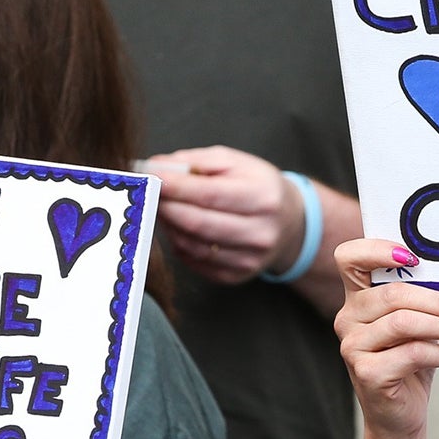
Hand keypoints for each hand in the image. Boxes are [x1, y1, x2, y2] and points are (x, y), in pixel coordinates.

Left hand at [144, 146, 306, 283]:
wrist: (289, 224)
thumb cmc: (257, 187)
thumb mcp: (235, 162)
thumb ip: (195, 161)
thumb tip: (156, 167)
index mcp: (264, 198)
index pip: (208, 194)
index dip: (173, 186)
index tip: (149, 175)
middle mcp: (261, 233)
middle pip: (197, 223)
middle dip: (166, 206)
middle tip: (150, 192)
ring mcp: (250, 259)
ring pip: (191, 244)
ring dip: (170, 225)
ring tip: (167, 207)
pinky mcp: (237, 276)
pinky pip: (194, 261)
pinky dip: (180, 243)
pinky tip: (182, 228)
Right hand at [333, 238, 438, 438]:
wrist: (399, 417)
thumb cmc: (410, 364)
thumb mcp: (418, 325)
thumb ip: (424, 299)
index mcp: (357, 298)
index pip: (349, 257)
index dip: (377, 250)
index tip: (414, 259)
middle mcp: (347, 318)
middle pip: (394, 294)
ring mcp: (352, 346)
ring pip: (404, 322)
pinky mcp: (367, 372)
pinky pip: (413, 353)